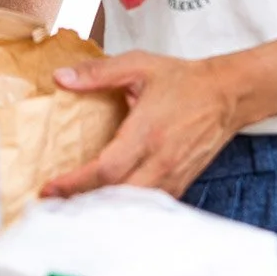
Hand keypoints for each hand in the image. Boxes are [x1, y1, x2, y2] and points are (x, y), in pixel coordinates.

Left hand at [40, 50, 241, 199]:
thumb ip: (98, 72)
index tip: (50, 189)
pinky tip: (107, 206)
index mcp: (147, 132)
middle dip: (83, 203)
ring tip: (73, 208)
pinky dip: (126, 209)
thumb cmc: (182, 80)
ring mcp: (173, 175)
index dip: (76, 183)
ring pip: (134, 206)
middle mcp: (161, 160)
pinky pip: (150, 205)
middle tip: (53, 203)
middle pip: (117, 196)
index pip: (107, 169)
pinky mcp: (181, 182)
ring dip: (103, 209)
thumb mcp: (138, 65)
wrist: (225, 94)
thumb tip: (61, 77)